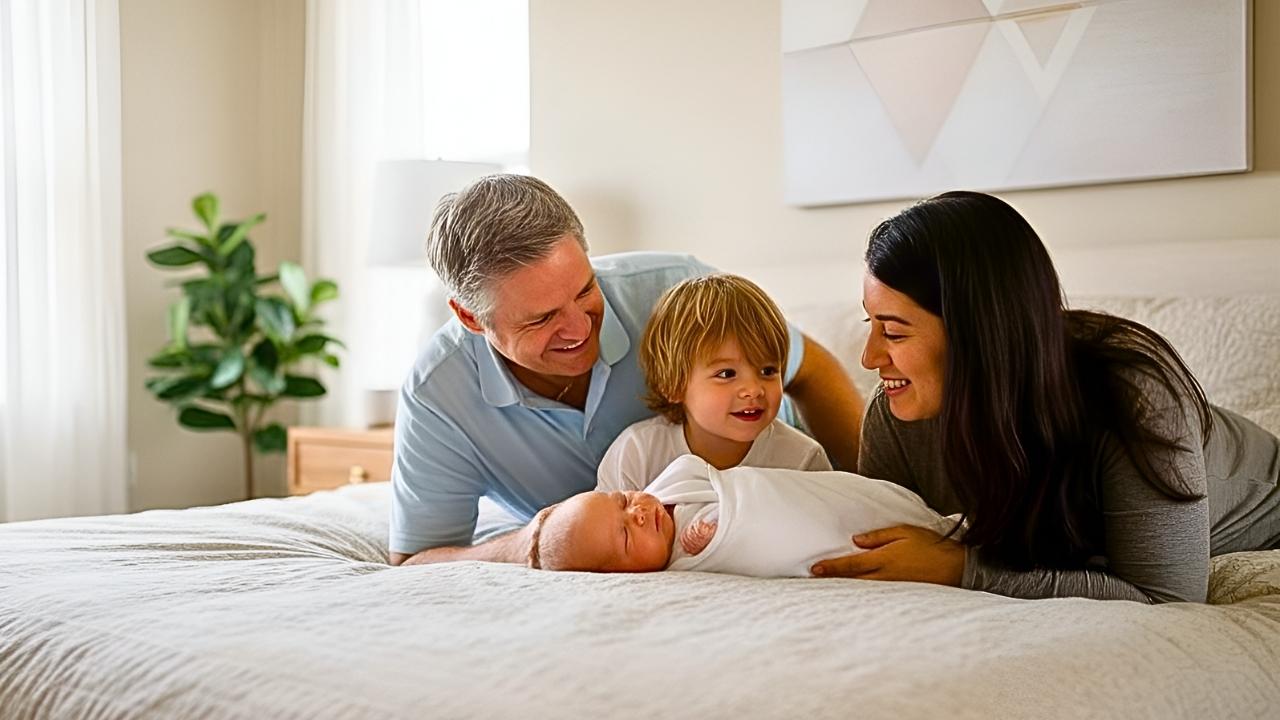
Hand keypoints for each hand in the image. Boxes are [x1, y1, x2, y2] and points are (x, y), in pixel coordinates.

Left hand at [810, 525, 964, 586]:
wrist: (957, 567)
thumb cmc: (931, 545)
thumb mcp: (905, 532)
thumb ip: (879, 536)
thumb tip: (856, 541)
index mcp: (884, 559)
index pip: (851, 564)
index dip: (832, 567)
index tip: (815, 569)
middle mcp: (886, 576)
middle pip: (852, 580)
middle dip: (833, 581)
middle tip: (814, 581)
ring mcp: (893, 588)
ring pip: (862, 590)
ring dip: (845, 590)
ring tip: (828, 589)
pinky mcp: (900, 596)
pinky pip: (876, 596)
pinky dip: (862, 595)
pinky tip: (855, 596)